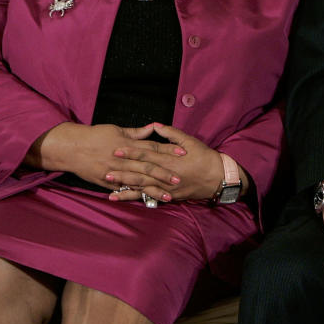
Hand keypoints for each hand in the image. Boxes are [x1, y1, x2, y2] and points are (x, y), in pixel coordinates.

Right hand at [27, 122, 185, 192]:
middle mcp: (123, 159)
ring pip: (138, 182)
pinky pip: (124, 190)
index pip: (153, 147)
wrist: (71, 148)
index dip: (168, 150)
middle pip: (148, 167)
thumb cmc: (95, 136)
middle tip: (180, 179)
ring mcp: (115, 172)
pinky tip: (146, 201)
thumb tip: (154, 127)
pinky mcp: (107, 182)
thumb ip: (137, 132)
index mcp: (128, 144)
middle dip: (165, 173)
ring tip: (168, 196)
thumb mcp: (117, 130)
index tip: (184, 153)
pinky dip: (135, 196)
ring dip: (154, 189)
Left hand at [107, 124, 240, 203]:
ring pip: (142, 186)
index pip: (147, 154)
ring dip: (124, 185)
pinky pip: (147, 197)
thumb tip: (156, 125)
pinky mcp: (168, 196)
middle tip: (105, 169)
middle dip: (122, 170)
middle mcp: (166, 174)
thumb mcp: (191, 142)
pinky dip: (133, 197)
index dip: (131, 152)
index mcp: (170, 159)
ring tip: (108, 184)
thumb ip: (172, 134)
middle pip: (140, 172)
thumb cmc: (205, 158)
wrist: (218, 178)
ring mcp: (166, 187)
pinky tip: (120, 197)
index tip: (117, 149)